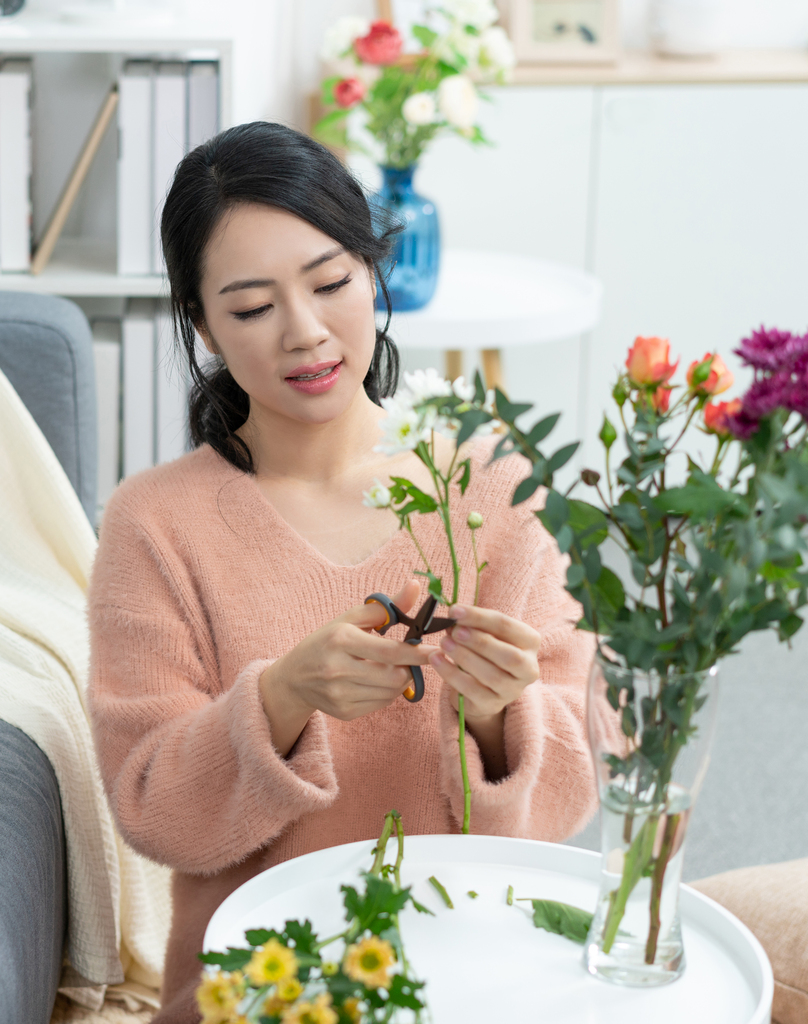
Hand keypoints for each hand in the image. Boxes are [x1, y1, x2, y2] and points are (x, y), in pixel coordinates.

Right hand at [260, 581, 429, 754]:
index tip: (436, 650)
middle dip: (410, 668)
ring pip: (391, 692)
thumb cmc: (327, 642)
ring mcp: (340, 694)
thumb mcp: (350, 619)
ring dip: (400, 680)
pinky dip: (387, 693)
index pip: (389, 651)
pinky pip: (381, 704)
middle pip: (394, 676)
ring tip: (391, 668)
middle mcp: (338, 669)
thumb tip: (415, 586)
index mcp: (341, 640)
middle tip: (410, 659)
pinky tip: (376, 681)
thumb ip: (385, 606)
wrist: (294, 678)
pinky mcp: (344, 712)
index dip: (417, 653)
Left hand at [427, 604, 539, 721]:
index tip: (455, 611)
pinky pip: (471, 690)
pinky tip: (437, 660)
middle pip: (508, 656)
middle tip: (453, 631)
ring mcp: (512, 690)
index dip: (479, 617)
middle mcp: (528, 668)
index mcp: (530, 642)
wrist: (483, 687)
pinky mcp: (492, 704)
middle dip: (479, 641)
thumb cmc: (485, 652)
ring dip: (464, 657)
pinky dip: (451, 673)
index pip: (507, 626)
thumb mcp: (484, 634)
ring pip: (491, 675)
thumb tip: (452, 616)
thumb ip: (472, 625)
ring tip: (444, 643)